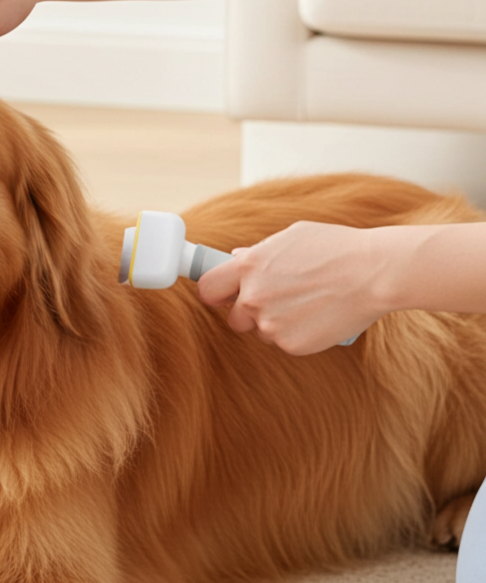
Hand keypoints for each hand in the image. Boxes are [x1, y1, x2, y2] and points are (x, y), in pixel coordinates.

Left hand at [197, 221, 385, 354]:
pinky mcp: (291, 344)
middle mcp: (253, 297)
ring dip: (274, 323)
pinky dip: (296, 334)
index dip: (216, 293)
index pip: (207, 289)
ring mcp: (271, 324)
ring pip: (260, 331)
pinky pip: (283, 342)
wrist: (375, 273)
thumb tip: (235, 259)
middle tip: (278, 299)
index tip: (224, 295)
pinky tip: (317, 316)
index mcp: (248, 267)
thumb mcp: (291, 238)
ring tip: (305, 304)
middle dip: (249, 311)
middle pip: (233, 317)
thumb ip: (258, 253)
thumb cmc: (336, 248)